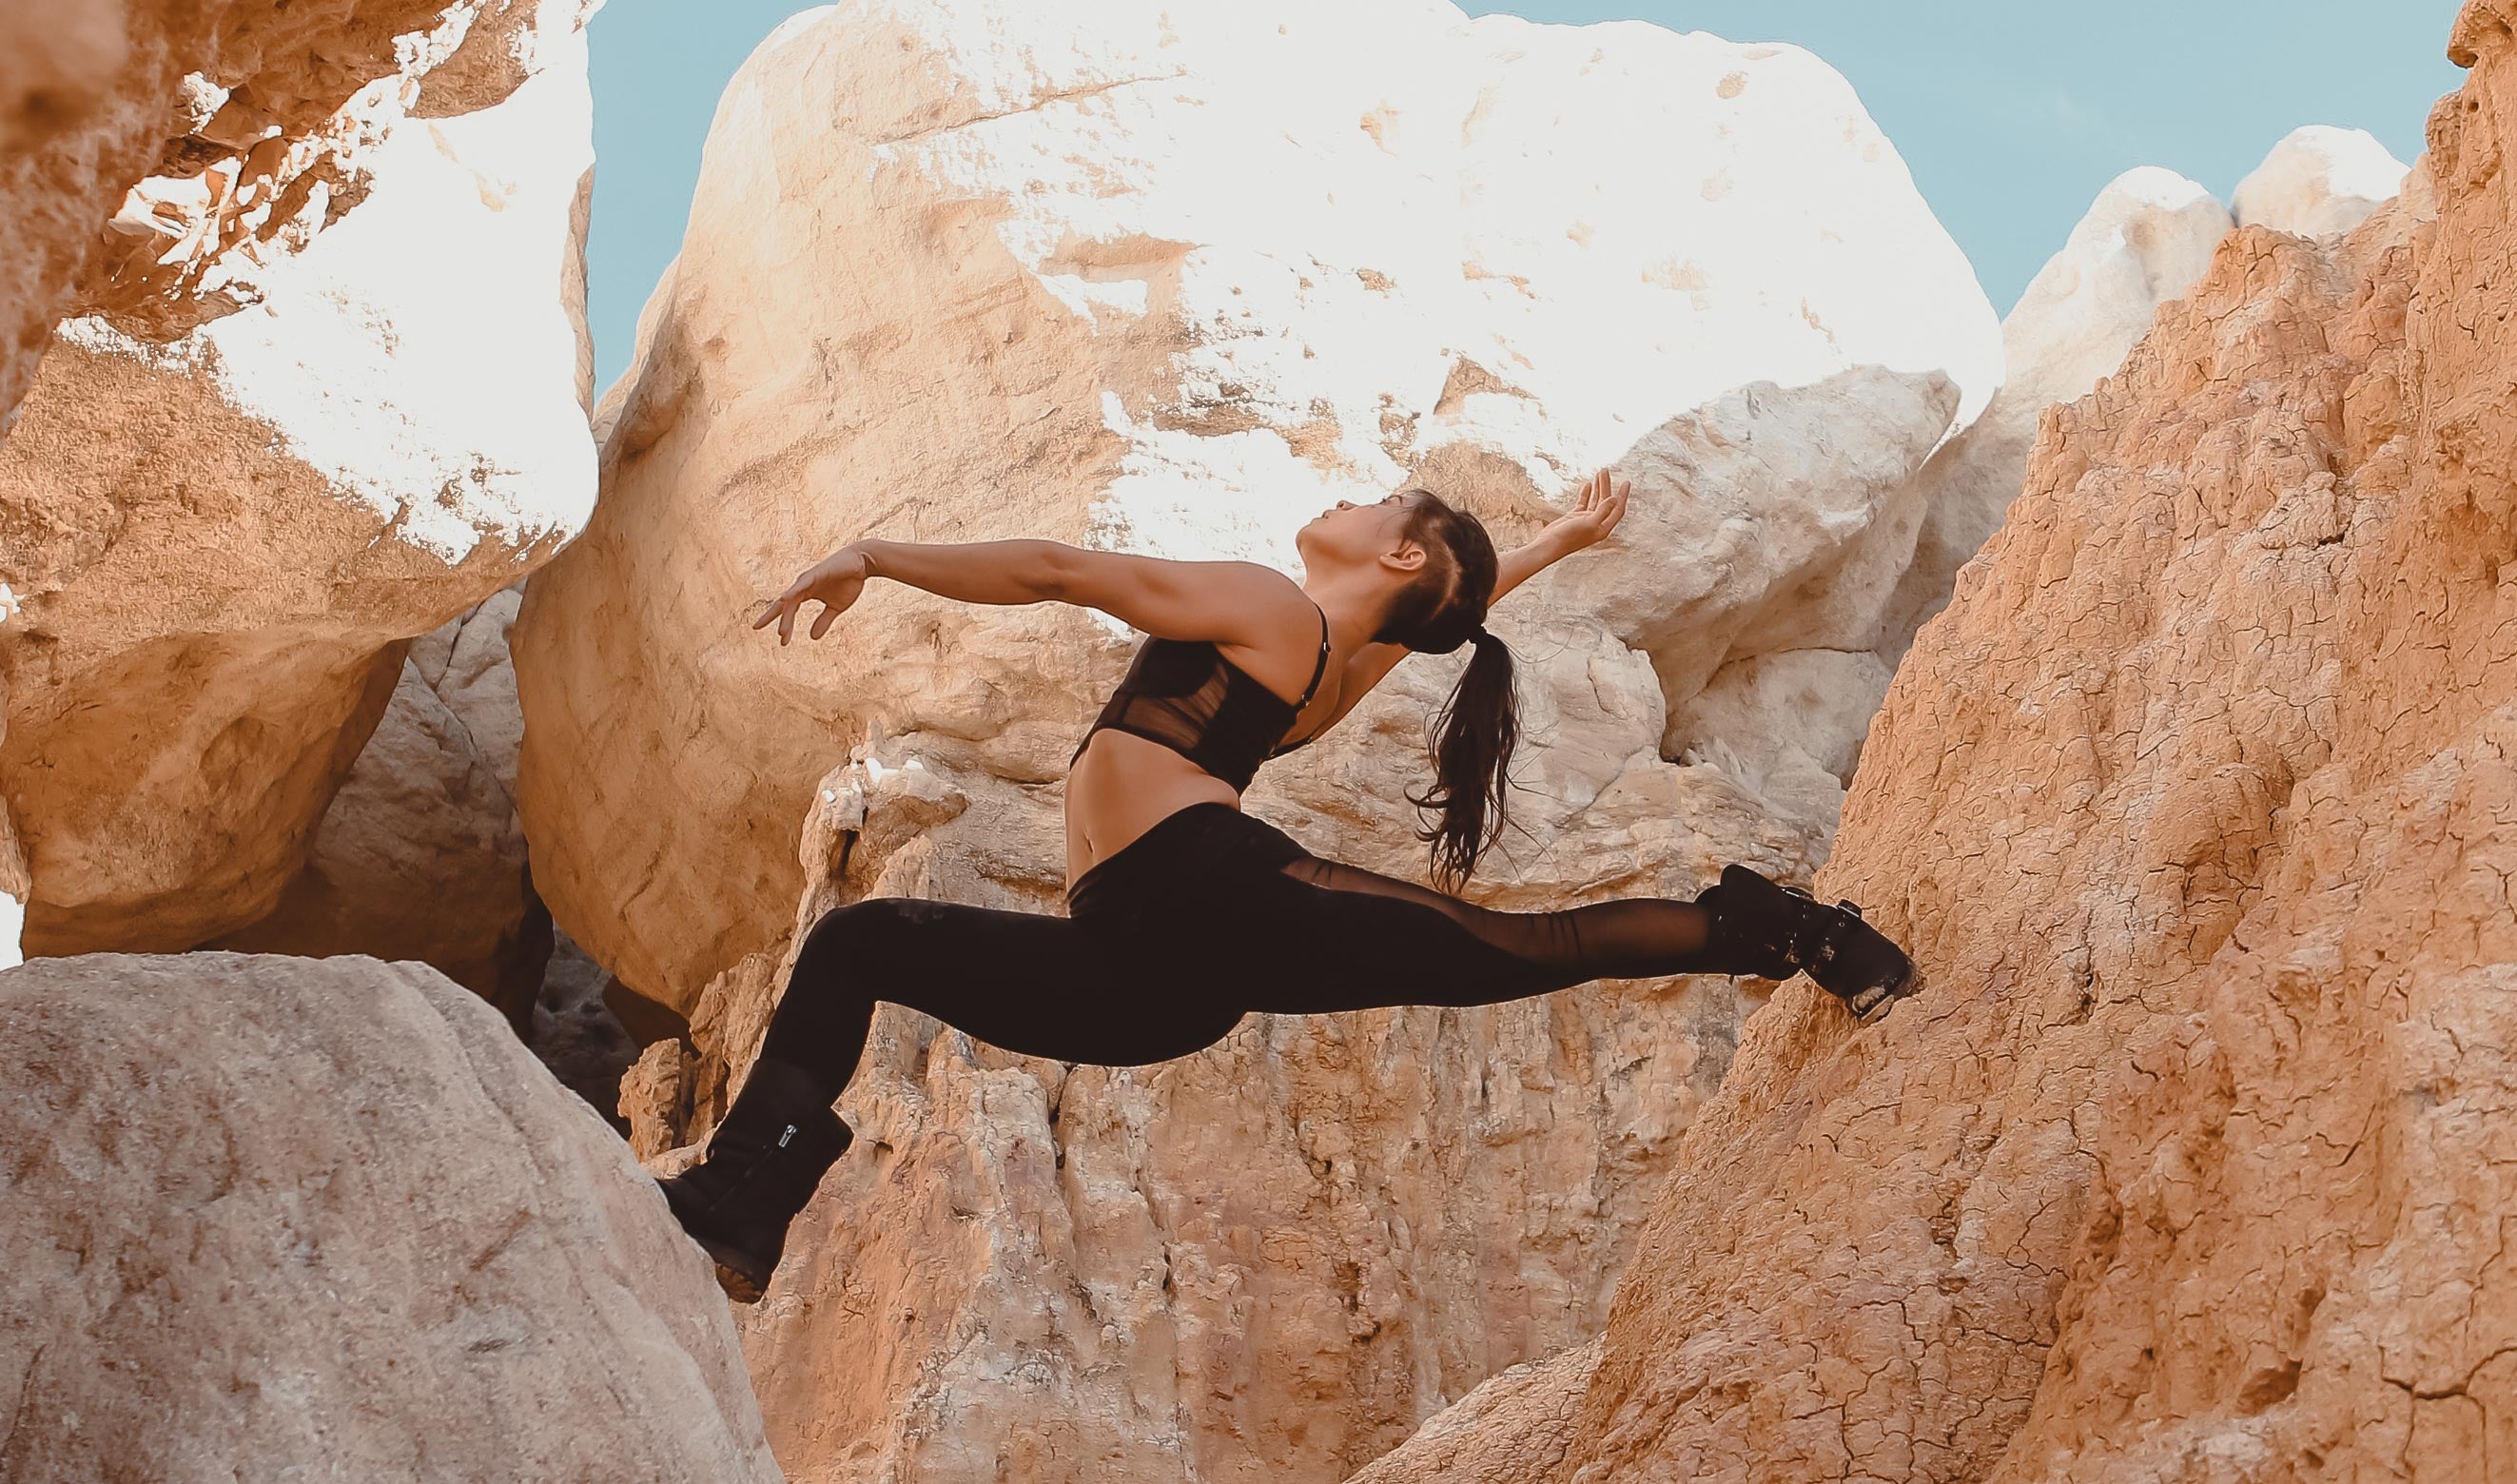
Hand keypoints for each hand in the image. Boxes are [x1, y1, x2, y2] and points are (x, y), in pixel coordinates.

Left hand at [753, 547, 868, 644]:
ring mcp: (807, 579)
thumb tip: (812, 637)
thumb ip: (823, 621)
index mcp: (805, 593)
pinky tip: (784, 598)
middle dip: (782, 623)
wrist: (863, 563)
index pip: (785, 608)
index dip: (772, 618)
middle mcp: (802, 586)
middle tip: (782, 640)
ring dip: (787, 616)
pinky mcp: (816, 573)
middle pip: (785, 606)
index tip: (756, 628)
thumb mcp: (836, 607)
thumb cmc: (849, 581)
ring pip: (792, 599)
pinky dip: (792, 591)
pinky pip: (801, 584)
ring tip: (782, 631)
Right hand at [1544, 469, 1628, 553]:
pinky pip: (1584, 502)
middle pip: (1606, 501)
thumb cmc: (1569, 537)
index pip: (1617, 509)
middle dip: (1606, 486)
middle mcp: (1597, 523)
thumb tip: (1615, 499)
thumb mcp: (1589, 523)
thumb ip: (1603, 511)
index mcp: (1603, 527)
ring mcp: (1586, 520)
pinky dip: (1586, 493)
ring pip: (1595, 500)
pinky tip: (1587, 484)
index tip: (1626, 482)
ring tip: (1599, 473)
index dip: (1623, 495)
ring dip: (1598, 487)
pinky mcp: (1575, 517)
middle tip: (1604, 470)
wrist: (1549, 544)